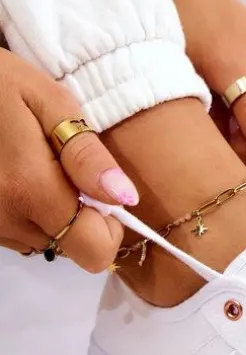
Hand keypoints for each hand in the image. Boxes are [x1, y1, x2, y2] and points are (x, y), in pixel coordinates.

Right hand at [0, 50, 136, 270]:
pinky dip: (25, 210)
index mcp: (29, 189)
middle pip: (69, 246)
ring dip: (49, 212)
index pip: (93, 251)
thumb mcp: (51, 103)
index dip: (109, 227)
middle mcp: (4, 218)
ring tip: (32, 166)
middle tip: (62, 167)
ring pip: (43, 240)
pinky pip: (17, 232)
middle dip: (79, 214)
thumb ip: (87, 155)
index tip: (101, 192)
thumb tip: (124, 198)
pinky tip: (13, 174)